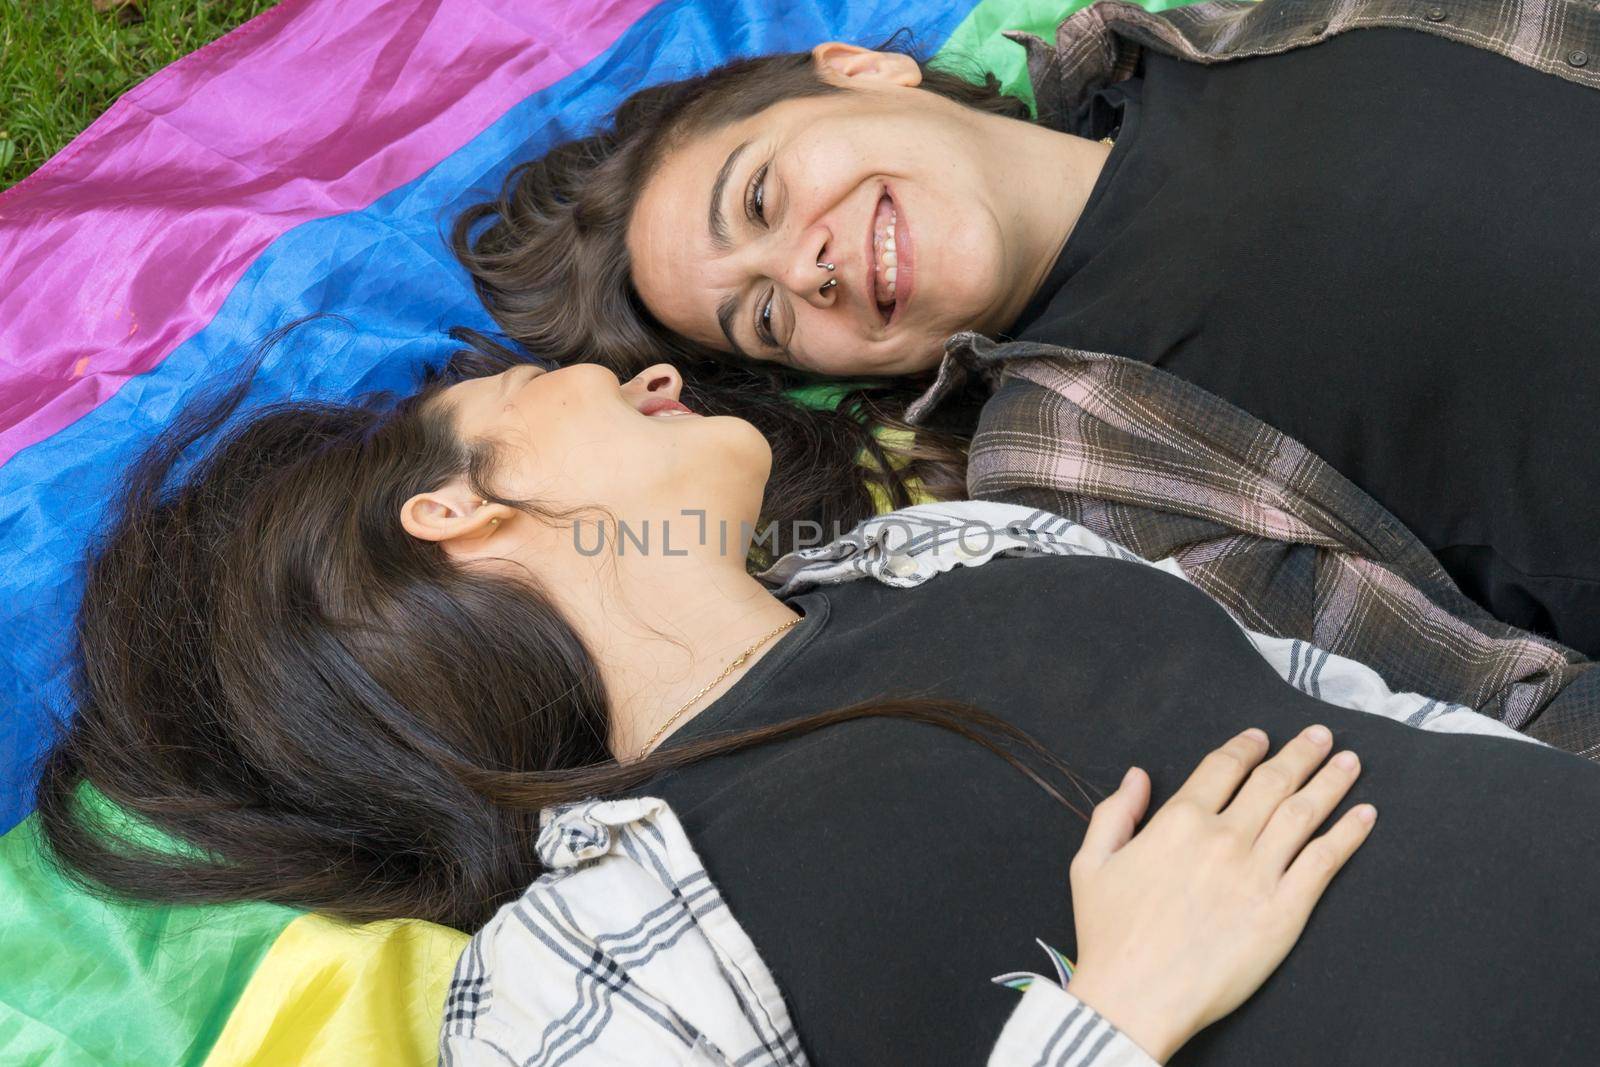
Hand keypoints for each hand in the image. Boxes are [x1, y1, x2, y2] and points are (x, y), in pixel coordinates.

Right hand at [1064, 726, 1375, 1062]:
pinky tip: (1364, 815)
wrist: (1136, 998)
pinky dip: (1348, 833)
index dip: (1246, 747)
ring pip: (1304, 812)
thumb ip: (1115, 813)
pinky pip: (1324, 860)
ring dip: (1332, 781)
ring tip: (1350, 762)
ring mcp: (1257, 872)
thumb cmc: (1108, 936)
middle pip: (1272, 781)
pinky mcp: (1284, 911)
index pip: (1222, 767)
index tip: (1262, 737)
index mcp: (1177, 821)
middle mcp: (1223, 837)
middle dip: (1301, 753)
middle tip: (1322, 735)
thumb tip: (1138, 775)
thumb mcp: (1091, 864)